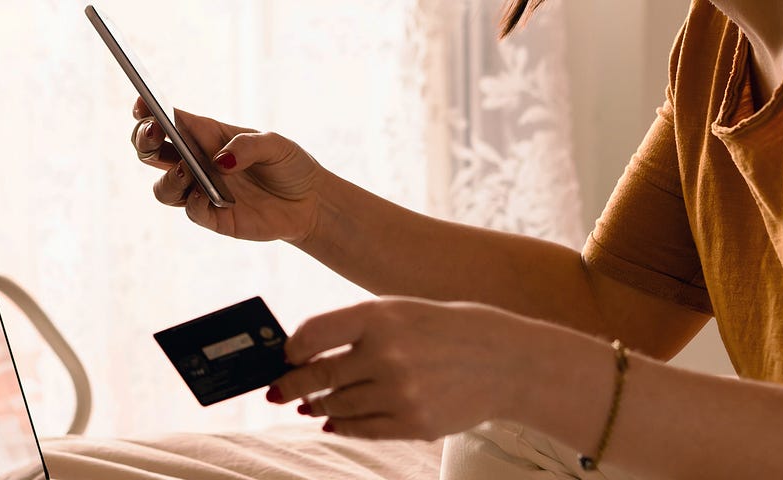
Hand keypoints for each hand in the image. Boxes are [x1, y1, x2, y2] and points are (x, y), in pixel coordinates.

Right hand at [129, 97, 328, 241]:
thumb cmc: (289, 165)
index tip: (141, 104)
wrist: (309, 203)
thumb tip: (219, 161)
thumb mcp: (276, 145)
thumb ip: (247, 147)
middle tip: (153, 132)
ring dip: (168, 177)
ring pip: (163, 187)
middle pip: (151, 151)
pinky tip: (205, 195)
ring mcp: (201, 190)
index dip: (147, 110)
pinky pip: (190, 211)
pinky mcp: (213, 217)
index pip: (169, 120)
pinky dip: (192, 202)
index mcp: (207, 135)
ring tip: (188, 170)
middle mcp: (197, 162)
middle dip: (143, 139)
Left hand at [266, 297, 541, 440]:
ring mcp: (401, 393)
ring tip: (309, 404)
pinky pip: (361, 429)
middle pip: (318, 376)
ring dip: (317, 406)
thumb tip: (299, 358)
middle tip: (276, 390)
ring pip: (336, 406)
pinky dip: (342, 426)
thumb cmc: (442, 330)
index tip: (285, 356)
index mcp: (380, 317)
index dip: (290, 350)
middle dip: (291, 386)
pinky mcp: (414, 423)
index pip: (312, 335)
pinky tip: (333, 421)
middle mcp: (387, 354)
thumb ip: (352, 329)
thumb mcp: (399, 312)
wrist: (505, 361)